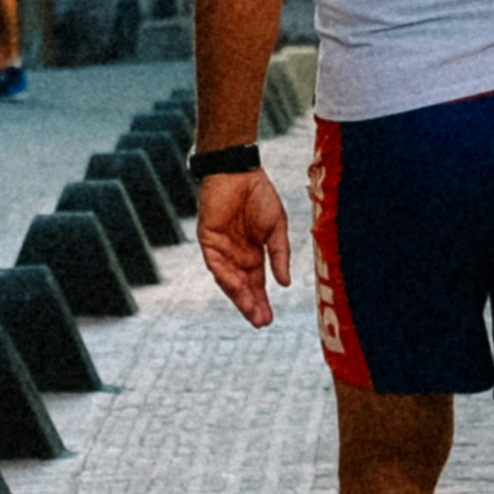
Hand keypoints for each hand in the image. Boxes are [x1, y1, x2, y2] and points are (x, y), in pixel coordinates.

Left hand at [198, 165, 287, 327]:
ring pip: (229, 280)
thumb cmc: (259, 194)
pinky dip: (226, 277)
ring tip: (252, 312)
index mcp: (253, 253)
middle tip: (261, 323)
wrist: (239, 170)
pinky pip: (215, 264)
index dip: (262, 301)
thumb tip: (285, 284)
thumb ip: (279, 255)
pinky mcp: (208, 239)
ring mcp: (221, 249)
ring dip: (239, 297)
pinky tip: (238, 289)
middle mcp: (236, 255)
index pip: (256, 283)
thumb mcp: (277, 228)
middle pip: (243, 287)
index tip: (269, 319)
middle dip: (251, 305)